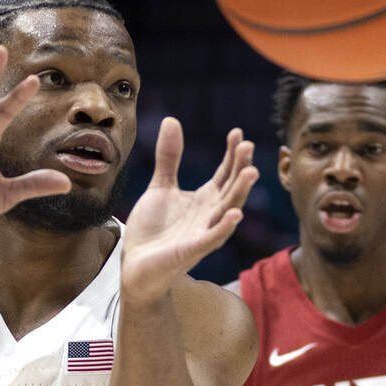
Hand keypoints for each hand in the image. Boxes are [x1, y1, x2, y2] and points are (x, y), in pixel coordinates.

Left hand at [121, 119, 258, 301]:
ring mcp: (203, 233)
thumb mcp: (160, 187)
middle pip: (231, 188)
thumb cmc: (152, 230)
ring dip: (239, 193)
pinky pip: (212, 238)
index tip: (237, 133)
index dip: (232, 154)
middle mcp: (209, 214)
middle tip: (247, 146)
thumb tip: (172, 120)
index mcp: (204, 199)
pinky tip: (234, 214)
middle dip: (240, 168)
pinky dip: (223, 227)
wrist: (135, 265)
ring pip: (227, 211)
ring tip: (251, 172)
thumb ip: (169, 158)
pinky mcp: (192, 250)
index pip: (225, 173)